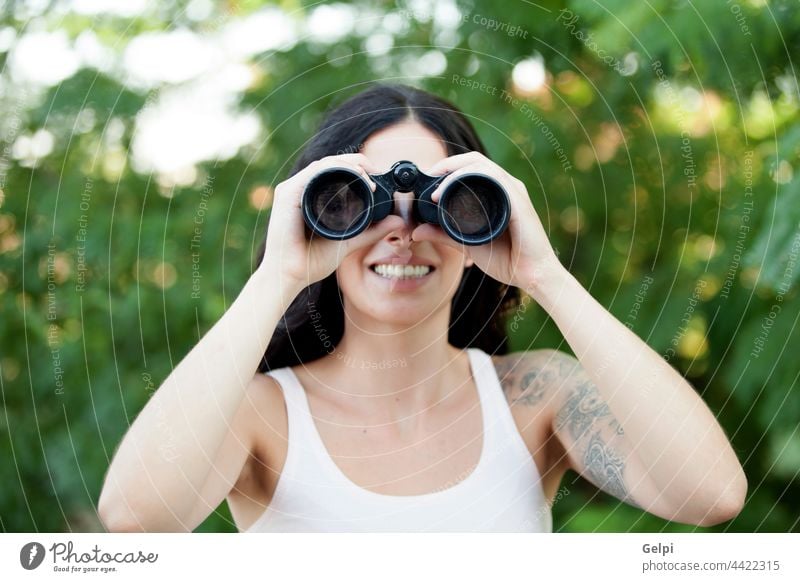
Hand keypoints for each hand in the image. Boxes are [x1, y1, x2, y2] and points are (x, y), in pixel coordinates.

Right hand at [260, 153, 405, 291]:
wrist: (290, 276)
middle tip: (377, 173)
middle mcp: (302, 188)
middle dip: (358, 162)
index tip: (379, 178)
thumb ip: (372, 231)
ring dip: (349, 164)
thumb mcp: (350, 241)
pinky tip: (353, 175)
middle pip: (332, 162)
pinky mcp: (288, 194)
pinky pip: (313, 172)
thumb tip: (398, 221)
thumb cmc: (312, 261)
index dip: (360, 168)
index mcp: (313, 196)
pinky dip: (334, 169)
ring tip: (368, 175)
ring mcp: (293, 189)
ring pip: (324, 163)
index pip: (337, 170)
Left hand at [411, 152, 562, 290]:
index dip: (447, 168)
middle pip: (474, 161)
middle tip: (428, 177)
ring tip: (436, 187)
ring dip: (455, 171)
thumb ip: (443, 235)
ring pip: (481, 166)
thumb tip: (417, 231)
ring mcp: (513, 192)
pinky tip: (452, 190)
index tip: (426, 180)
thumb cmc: (507, 259)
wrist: (532, 275)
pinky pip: (493, 179)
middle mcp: (506, 187)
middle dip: (448, 164)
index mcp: (497, 193)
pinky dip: (469, 180)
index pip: (470, 168)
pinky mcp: (518, 201)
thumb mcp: (467, 243)